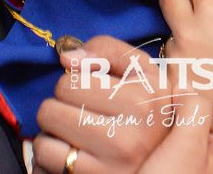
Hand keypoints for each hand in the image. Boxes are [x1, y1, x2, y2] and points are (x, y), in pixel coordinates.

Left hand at [32, 36, 169, 172]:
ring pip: (45, 133)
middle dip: (62, 108)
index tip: (93, 96)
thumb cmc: (147, 113)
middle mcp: (134, 132)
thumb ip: (109, 51)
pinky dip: (50, 156)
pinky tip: (72, 155)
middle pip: (55, 103)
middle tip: (84, 117)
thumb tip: (68, 58)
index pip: (72, 79)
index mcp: (147, 98)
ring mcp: (113, 162)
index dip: (76, 84)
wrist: (167, 164)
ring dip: (54, 133)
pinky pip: (45, 158)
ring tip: (77, 137)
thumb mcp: (142, 74)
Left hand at [159, 0, 212, 151]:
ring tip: (210, 50)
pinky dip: (186, 62)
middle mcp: (188, 32)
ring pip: (171, 34)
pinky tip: (206, 73)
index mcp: (212, 14)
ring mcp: (177, 60)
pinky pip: (173, 62)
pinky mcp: (174, 84)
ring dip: (186, 34)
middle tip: (203, 8)